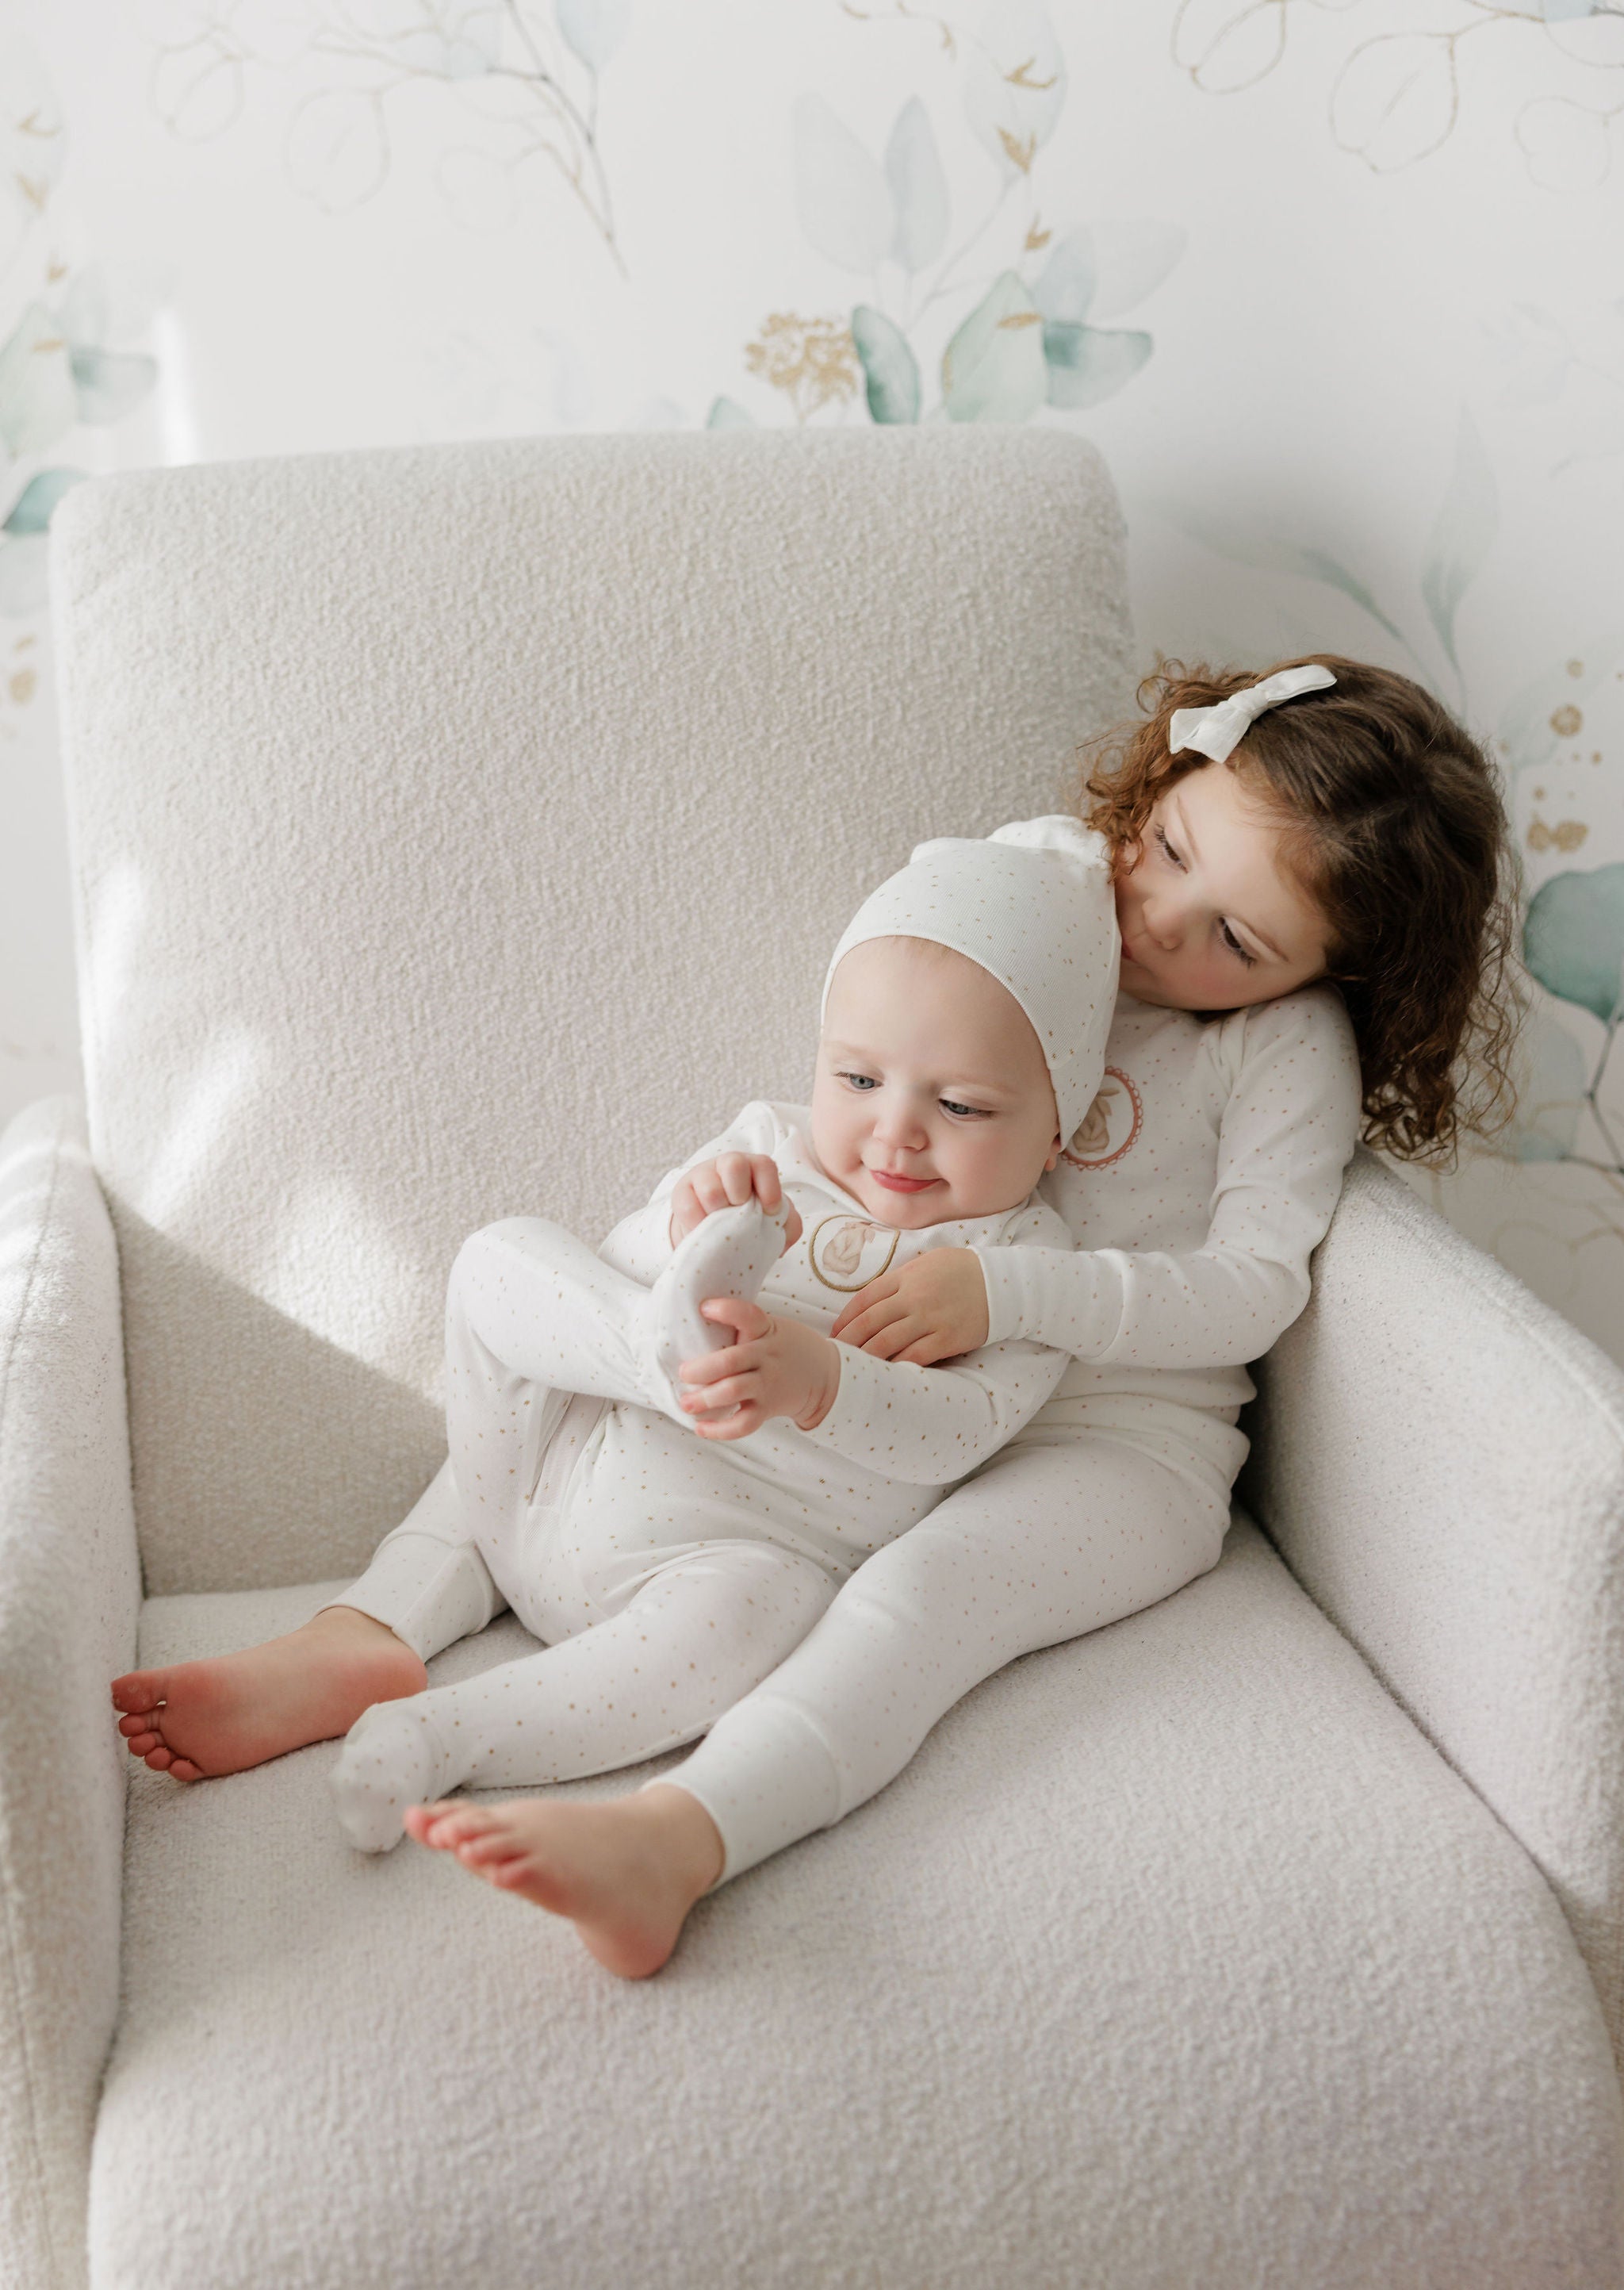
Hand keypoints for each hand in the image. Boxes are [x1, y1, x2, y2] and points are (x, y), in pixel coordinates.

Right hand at [668, 1153, 802, 1252]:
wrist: (716, 1230)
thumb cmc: (750, 1219)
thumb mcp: (774, 1220)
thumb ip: (788, 1223)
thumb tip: (781, 1233)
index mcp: (754, 1168)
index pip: (764, 1165)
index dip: (770, 1188)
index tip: (771, 1212)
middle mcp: (728, 1165)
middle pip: (734, 1165)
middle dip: (740, 1195)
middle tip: (740, 1214)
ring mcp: (702, 1176)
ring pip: (710, 1189)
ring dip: (719, 1214)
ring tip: (722, 1227)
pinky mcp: (682, 1193)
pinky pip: (687, 1207)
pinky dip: (698, 1225)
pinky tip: (705, 1233)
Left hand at [677, 1298, 838, 1440]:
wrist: (823, 1375)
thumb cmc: (783, 1347)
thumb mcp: (771, 1328)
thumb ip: (742, 1328)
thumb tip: (693, 1328)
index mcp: (766, 1331)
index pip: (748, 1315)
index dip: (726, 1310)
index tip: (704, 1308)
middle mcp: (766, 1357)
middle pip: (731, 1361)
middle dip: (701, 1369)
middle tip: (683, 1373)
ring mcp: (766, 1384)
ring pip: (734, 1391)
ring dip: (705, 1399)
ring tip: (685, 1403)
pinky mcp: (766, 1408)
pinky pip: (744, 1424)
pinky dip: (720, 1430)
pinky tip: (701, 1428)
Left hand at [828, 1247, 988, 1363]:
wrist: (1002, 1283)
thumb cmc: (962, 1270)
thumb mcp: (927, 1262)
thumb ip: (900, 1278)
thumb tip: (873, 1298)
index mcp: (905, 1276)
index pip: (864, 1298)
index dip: (845, 1318)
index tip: (834, 1332)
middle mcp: (913, 1297)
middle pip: (869, 1323)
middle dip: (848, 1341)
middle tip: (834, 1355)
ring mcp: (930, 1319)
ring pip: (886, 1343)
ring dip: (866, 1357)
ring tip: (853, 1368)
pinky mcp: (947, 1339)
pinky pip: (914, 1357)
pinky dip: (895, 1367)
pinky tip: (884, 1374)